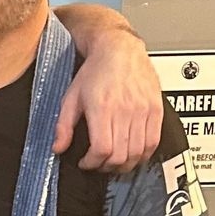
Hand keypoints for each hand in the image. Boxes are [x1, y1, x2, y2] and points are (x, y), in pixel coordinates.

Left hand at [55, 25, 163, 171]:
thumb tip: (58, 147)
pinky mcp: (156, 109)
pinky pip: (154, 142)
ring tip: (115, 162)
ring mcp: (143, 110)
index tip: (86, 163)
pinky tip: (133, 154)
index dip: (93, 163)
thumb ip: (63, 125)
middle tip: (99, 165)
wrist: (119, 49)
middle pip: (121, 155)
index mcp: (103, 108)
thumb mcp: (71, 96)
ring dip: (126, 164)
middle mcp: (125, 110)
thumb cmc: (96, 70)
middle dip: (107, 167)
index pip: (102, 149)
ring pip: (138, 152)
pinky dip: (144, 154)